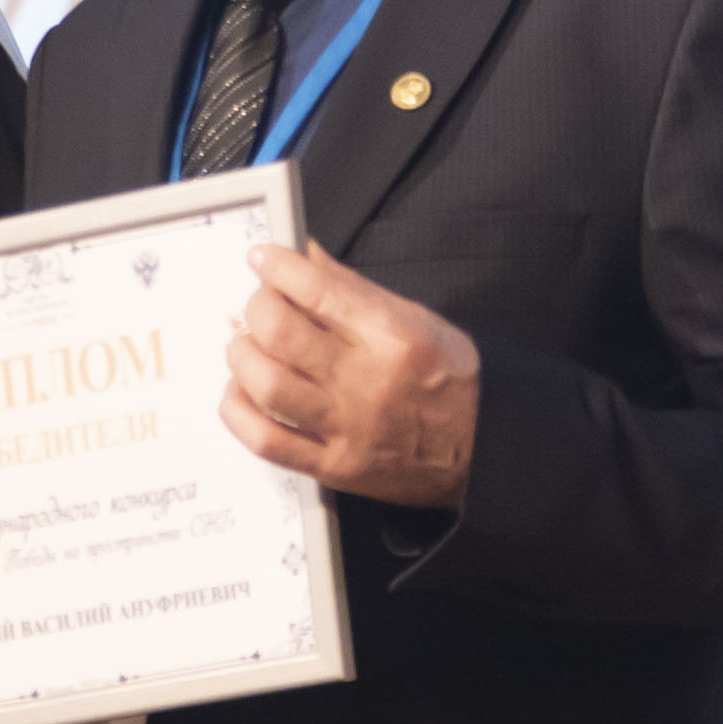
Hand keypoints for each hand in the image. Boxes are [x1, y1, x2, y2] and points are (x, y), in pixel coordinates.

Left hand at [224, 242, 480, 507]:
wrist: (484, 448)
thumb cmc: (453, 382)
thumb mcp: (418, 319)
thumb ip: (355, 290)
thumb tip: (306, 257)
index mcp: (392, 336)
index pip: (317, 289)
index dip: (277, 266)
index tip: (263, 258)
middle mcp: (367, 381)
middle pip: (281, 334)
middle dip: (256, 308)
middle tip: (256, 304)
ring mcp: (347, 426)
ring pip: (268, 385)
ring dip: (242, 357)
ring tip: (244, 346)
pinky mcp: (333, 466)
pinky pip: (267, 441)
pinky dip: (239, 413)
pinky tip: (239, 394)